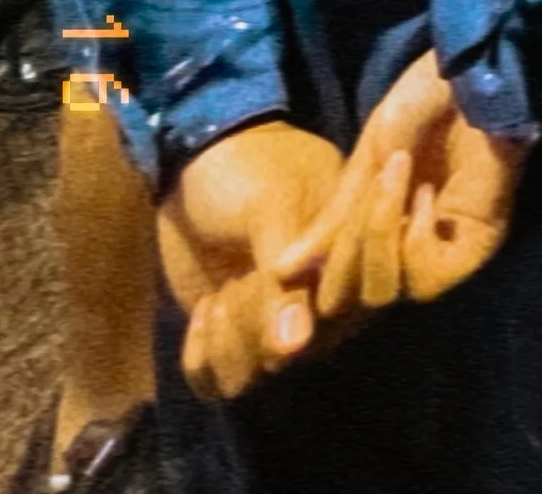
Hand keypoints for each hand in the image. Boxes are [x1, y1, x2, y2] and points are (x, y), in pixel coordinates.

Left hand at [158, 121, 346, 401]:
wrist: (194, 159)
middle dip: (259, 323)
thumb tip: (298, 346)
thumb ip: (284, 278)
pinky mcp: (231, 338)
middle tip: (241, 279)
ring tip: (221, 295)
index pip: (347, 317)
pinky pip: (218, 381)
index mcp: (347, 258)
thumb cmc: (248, 168)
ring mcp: (273, 321)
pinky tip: (203, 310)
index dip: (309, 309)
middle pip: (299, 354)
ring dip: (229, 340)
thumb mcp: (271, 206)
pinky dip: (202, 356)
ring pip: (256, 375)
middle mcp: (320, 299)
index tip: (269, 275)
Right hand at [274, 49, 526, 326]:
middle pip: (356, 298)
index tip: (311, 235)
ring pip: (387, 292)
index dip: (318, 266)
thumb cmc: (420, 105)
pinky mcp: (476, 244)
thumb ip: (332, 222)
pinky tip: (423, 197)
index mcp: (384, 231)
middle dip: (347, 246)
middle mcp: (412, 250)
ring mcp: (444, 250)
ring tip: (395, 175)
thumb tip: (282, 272)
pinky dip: (413, 242)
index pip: (337, 283)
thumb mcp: (365, 164)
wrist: (466, 71)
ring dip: (379, 233)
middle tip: (369, 184)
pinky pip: (427, 278)